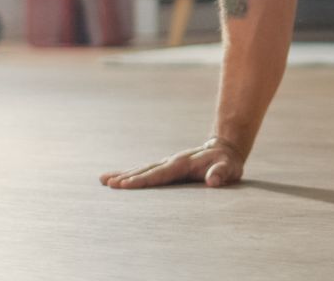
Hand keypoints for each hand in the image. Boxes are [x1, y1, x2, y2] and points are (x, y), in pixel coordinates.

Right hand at [99, 137, 244, 189]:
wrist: (225, 149)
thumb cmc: (227, 163)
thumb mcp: (229, 168)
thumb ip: (222, 173)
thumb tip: (213, 180)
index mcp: (183, 164)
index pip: (159, 174)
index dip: (142, 180)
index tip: (125, 185)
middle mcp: (172, 161)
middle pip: (146, 170)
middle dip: (127, 178)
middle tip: (108, 184)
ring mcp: (168, 163)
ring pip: (143, 169)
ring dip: (124, 175)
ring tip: (104, 180)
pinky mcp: (167, 167)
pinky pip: (146, 171)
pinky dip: (131, 174)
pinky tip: (117, 178)